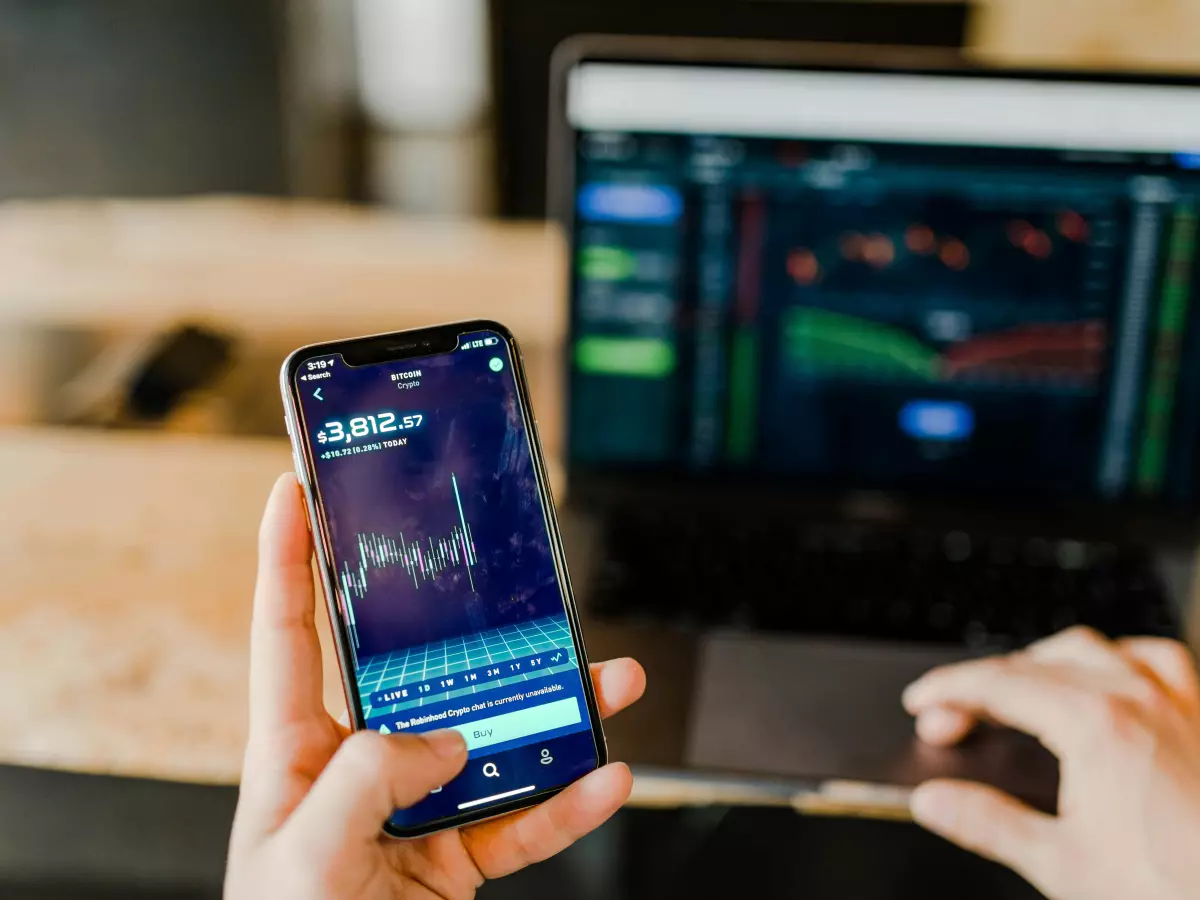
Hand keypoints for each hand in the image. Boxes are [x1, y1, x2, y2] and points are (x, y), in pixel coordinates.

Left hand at [225, 474, 646, 899]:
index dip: (287, 560)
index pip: (288, 634)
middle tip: (513, 576)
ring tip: (609, 680)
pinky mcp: (457, 855)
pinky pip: (523, 817)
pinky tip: (606, 778)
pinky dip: (568, 802)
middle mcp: (359, 765)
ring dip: (555, 712)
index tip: (297, 491)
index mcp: (295, 751)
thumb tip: (446, 740)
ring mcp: (414, 808)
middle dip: (474, 626)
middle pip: (423, 674)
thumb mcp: (303, 857)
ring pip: (494, 740)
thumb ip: (368, 782)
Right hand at [903, 626, 1199, 899]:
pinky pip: (1161, 660)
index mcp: (1094, 725)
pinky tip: (1112, 677)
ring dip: (1044, 660)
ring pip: (1095, 649)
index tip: (922, 702)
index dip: (949, 689)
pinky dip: (1121, 660)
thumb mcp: (1062, 865)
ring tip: (1017, 686)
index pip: (998, 684)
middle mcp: (1137, 700)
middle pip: (1037, 662)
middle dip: (983, 683)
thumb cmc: (1173, 888)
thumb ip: (987, 823)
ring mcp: (1178, 705)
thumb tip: (934, 799)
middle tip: (952, 718)